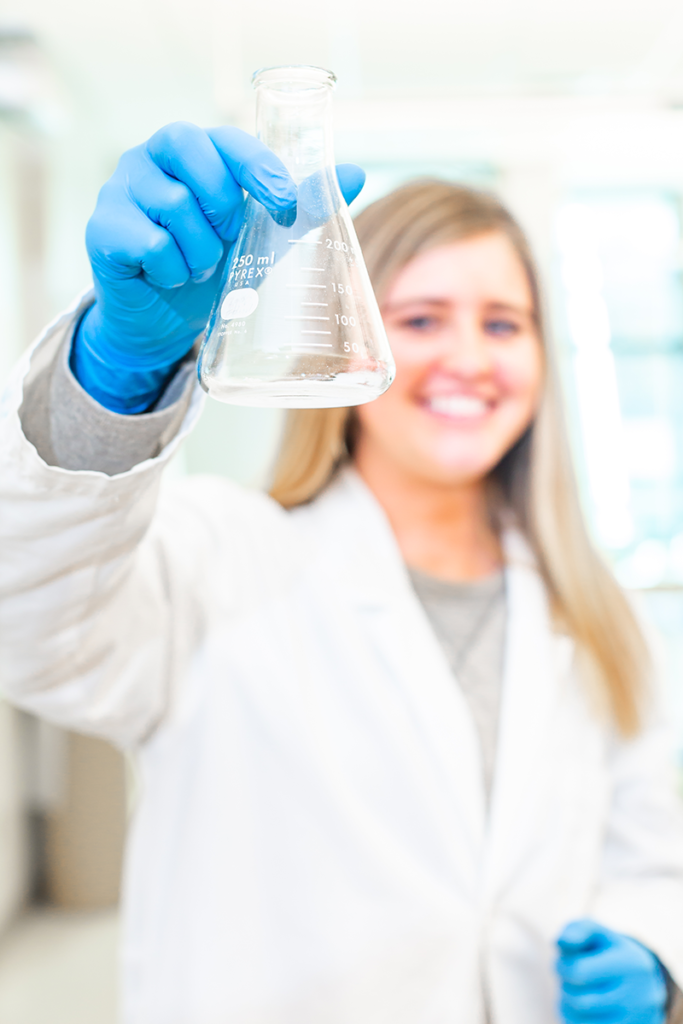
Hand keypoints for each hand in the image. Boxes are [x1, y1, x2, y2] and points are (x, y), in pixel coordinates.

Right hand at [74, 121, 364, 411]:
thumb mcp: (262, 240)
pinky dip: (171, 269)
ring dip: (200, 251)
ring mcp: (120, 189)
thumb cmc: (212, 270)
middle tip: (229, 241)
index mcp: (194, 153)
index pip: (225, 137)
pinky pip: (149, 242)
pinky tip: (169, 277)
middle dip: (224, 205)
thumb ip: (302, 208)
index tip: (285, 204)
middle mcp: (151, 159)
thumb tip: (356, 175)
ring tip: (199, 269)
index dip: (257, 166)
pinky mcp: (101, 228)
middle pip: (192, 153)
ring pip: (174, 205)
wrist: (162, 324)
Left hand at [556, 919, 667, 1023]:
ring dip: (568, 1004)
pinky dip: (576, 1019)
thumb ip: (577, 930)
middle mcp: (637, 996)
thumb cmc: (609, 953)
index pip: (578, 971)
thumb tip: (561, 942)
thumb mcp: (597, 934)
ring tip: (576, 990)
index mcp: (629, 963)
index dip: (562, 966)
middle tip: (569, 977)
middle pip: (578, 1000)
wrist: (643, 983)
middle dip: (565, 986)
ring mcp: (634, 1020)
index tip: (564, 961)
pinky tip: (583, 1007)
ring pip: (580, 1020)